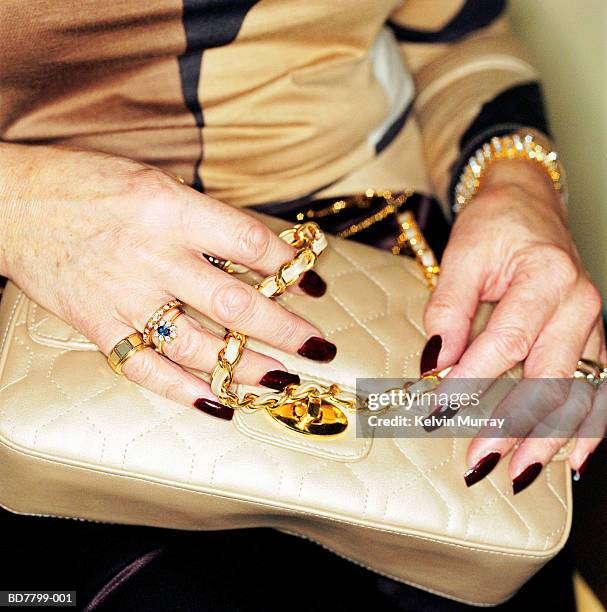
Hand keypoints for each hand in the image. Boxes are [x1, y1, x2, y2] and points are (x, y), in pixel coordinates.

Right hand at [0, 144, 333, 413]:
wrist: (12, 202)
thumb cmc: (89, 185)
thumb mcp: (155, 182)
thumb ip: (203, 219)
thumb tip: (258, 254)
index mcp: (171, 209)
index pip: (249, 243)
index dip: (290, 268)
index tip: (313, 284)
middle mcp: (152, 255)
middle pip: (234, 303)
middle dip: (286, 330)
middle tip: (318, 346)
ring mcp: (123, 296)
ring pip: (198, 344)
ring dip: (246, 367)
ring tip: (281, 380)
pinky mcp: (97, 325)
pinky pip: (145, 368)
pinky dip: (183, 390)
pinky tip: (217, 402)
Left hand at [422, 158, 604, 488]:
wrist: (527, 203)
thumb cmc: (494, 225)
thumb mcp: (462, 256)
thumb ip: (449, 309)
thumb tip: (436, 363)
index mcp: (545, 278)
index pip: (507, 343)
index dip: (472, 381)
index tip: (440, 410)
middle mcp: (578, 303)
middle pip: (549, 378)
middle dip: (513, 426)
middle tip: (480, 461)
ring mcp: (591, 322)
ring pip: (578, 392)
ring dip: (550, 438)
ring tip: (520, 473)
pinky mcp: (590, 335)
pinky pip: (595, 387)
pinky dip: (586, 426)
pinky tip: (572, 457)